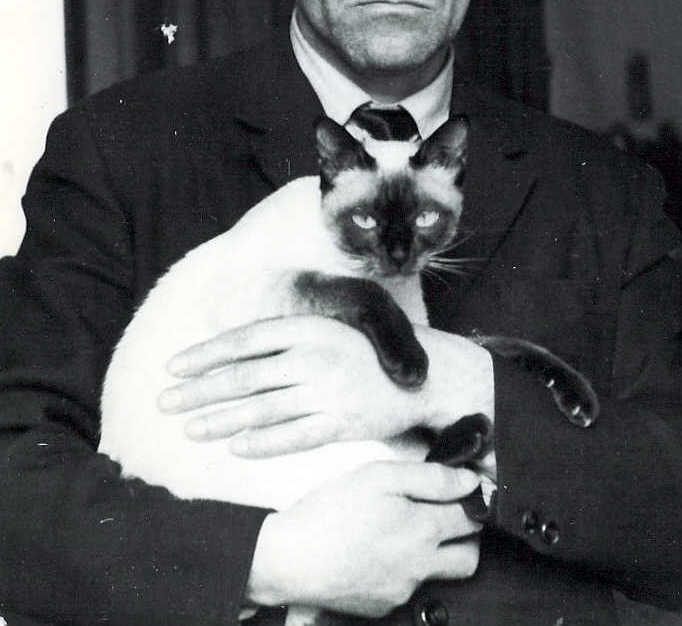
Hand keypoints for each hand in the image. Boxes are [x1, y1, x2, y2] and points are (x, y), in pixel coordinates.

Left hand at [159, 315, 493, 460]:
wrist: (423, 375)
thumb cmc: (364, 352)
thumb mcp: (325, 330)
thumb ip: (282, 338)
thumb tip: (227, 344)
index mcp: (307, 328)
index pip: (244, 340)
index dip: (206, 354)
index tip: (174, 367)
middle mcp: (314, 358)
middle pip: (244, 377)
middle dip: (200, 391)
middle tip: (165, 402)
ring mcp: (328, 392)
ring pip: (262, 410)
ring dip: (221, 420)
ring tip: (190, 428)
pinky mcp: (342, 424)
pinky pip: (294, 438)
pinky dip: (263, 443)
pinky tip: (236, 447)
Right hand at [247, 461, 482, 616]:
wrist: (290, 558)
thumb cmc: (331, 511)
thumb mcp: (379, 476)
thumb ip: (430, 477)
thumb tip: (469, 481)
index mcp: (424, 530)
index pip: (470, 516)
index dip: (471, 498)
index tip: (465, 489)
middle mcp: (421, 566)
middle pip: (469, 556)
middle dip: (466, 535)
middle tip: (447, 514)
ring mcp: (403, 590)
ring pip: (440, 574)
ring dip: (437, 554)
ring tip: (411, 531)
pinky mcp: (383, 605)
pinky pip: (409, 588)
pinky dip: (404, 569)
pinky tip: (380, 550)